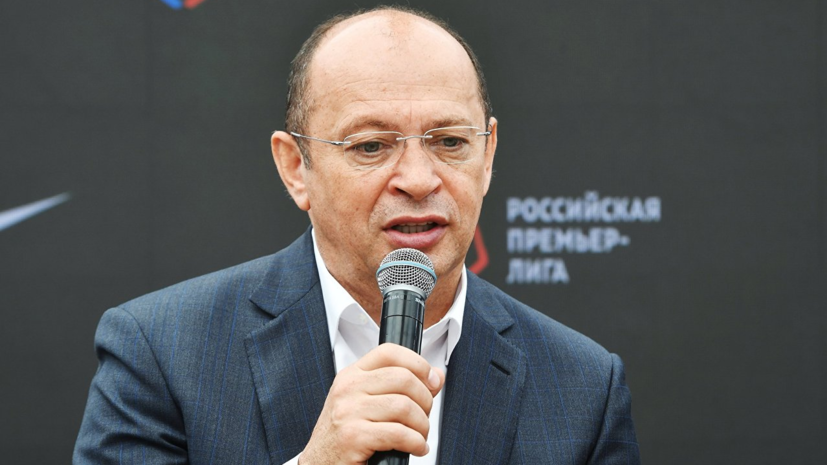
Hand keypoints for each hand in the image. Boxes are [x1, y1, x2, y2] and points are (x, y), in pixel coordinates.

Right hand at [298, 343, 445, 464]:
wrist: (319, 464)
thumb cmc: (345, 435)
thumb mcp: (367, 404)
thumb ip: (400, 388)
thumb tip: (437, 375)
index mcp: (352, 375)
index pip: (389, 352)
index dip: (418, 364)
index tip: (431, 381)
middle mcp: (348, 388)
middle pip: (404, 378)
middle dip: (425, 401)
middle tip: (423, 418)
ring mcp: (348, 411)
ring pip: (404, 406)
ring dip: (422, 426)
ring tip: (419, 437)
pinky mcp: (353, 437)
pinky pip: (399, 434)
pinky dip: (416, 443)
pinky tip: (416, 448)